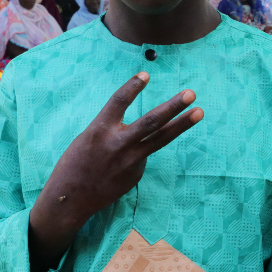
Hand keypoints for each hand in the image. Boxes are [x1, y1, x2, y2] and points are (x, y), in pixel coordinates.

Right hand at [27, 73, 203, 271]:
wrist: (71, 198)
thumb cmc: (76, 163)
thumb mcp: (88, 138)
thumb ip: (112, 128)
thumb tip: (141, 127)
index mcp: (99, 130)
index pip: (118, 102)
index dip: (132, 87)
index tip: (146, 73)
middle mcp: (117, 143)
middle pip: (151, 121)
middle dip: (173, 106)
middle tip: (191, 93)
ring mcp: (130, 160)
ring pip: (161, 139)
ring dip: (182, 124)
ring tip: (199, 112)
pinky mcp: (137, 173)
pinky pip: (144, 155)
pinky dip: (139, 153)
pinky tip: (123, 163)